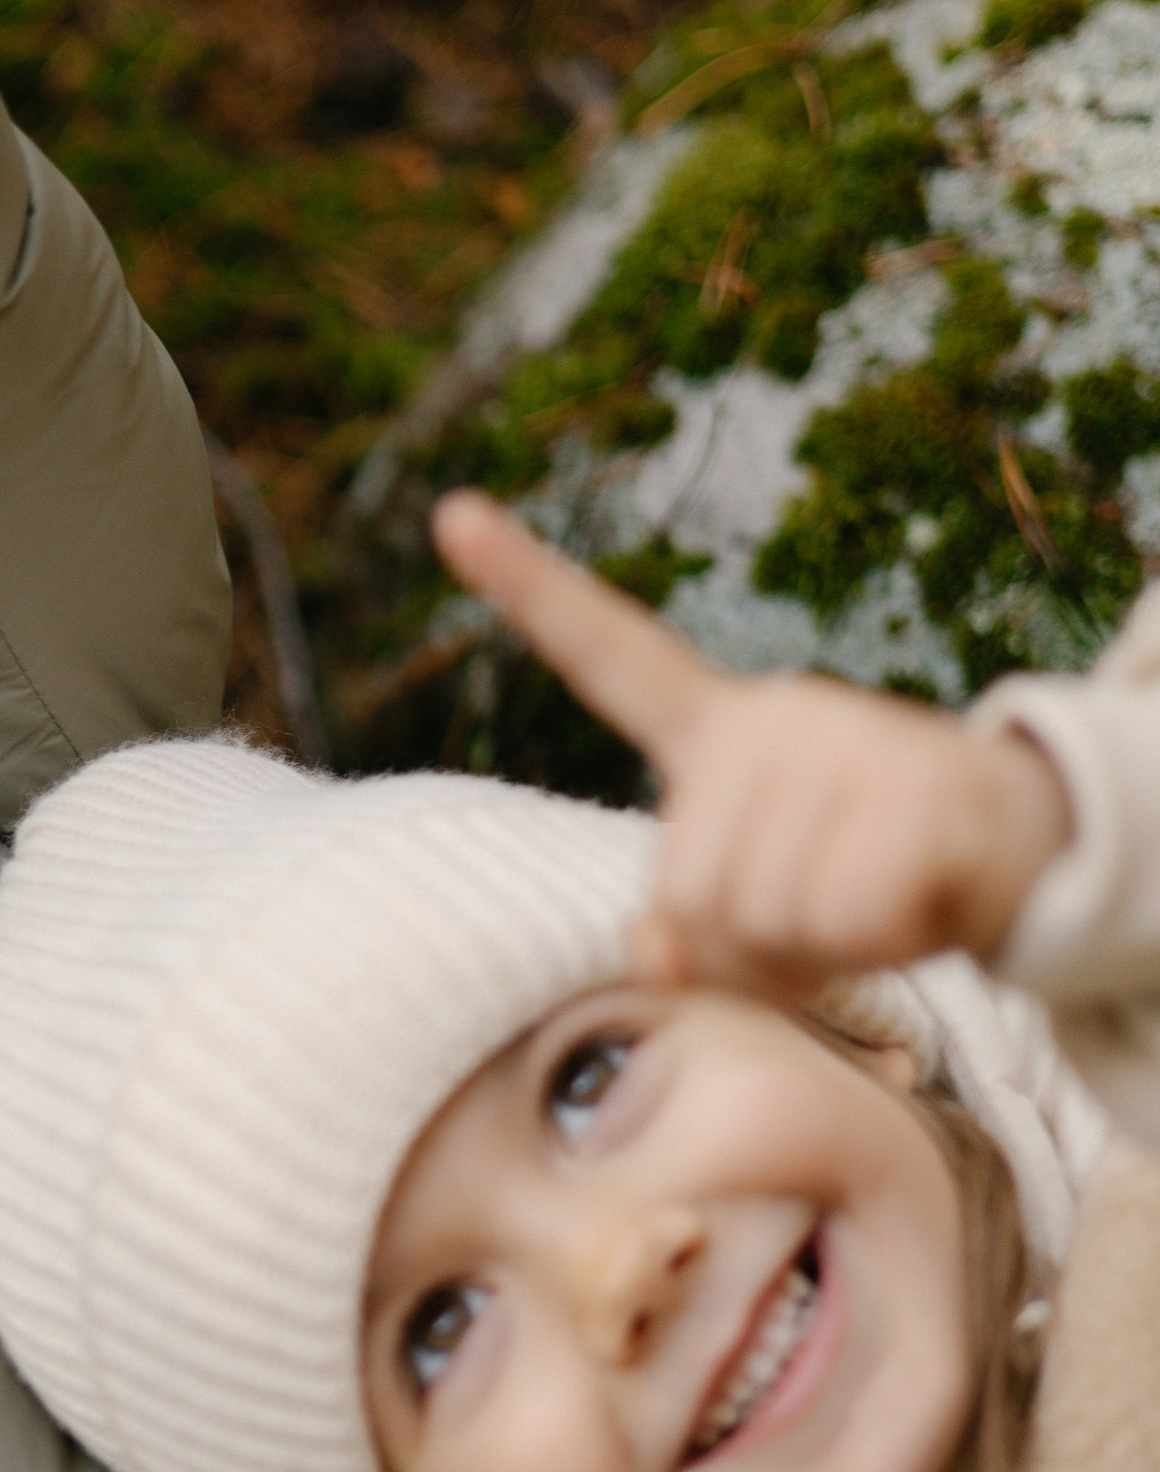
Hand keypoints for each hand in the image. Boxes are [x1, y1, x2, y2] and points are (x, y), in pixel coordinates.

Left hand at [434, 492, 1073, 994]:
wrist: (1020, 850)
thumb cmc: (860, 880)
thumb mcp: (757, 911)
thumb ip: (684, 929)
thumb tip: (656, 957)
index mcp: (714, 733)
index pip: (607, 654)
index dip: (527, 588)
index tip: (451, 515)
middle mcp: (770, 715)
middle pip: (691, 892)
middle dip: (750, 948)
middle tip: (823, 919)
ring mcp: (845, 739)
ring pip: (766, 915)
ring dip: (819, 953)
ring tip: (871, 905)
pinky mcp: (918, 785)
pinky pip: (848, 916)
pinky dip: (881, 942)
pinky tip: (918, 899)